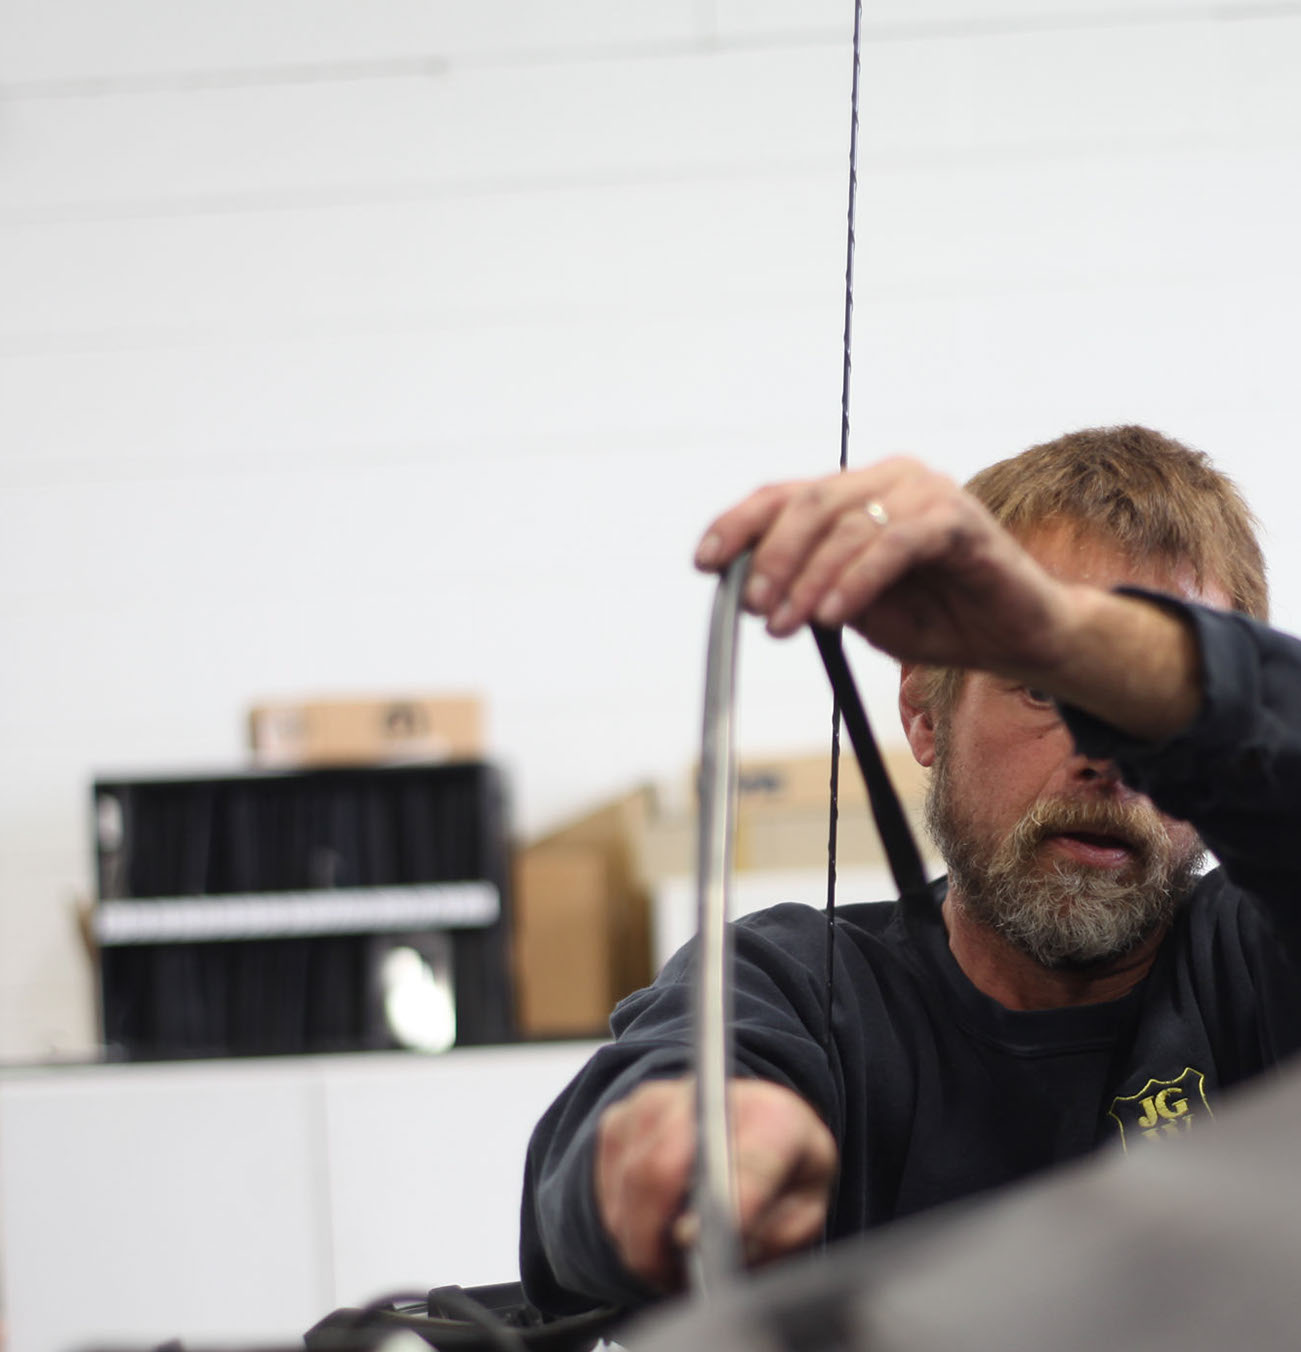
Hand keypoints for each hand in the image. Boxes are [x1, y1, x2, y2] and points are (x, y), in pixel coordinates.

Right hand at [594, 1077, 837, 1291]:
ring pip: (627, 1182)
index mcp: (774, 1118)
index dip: (723, 1205)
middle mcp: (708, 1096)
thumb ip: (778, 1232)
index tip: (695, 1241)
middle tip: (668, 1280)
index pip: (748, 1162)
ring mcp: (655, 1102)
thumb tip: (724, 1242)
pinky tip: (650, 1228)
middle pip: (660, 1169)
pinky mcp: (620, 1118)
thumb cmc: (783, 1173)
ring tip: (666, 1259)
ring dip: (637, 1237)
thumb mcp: (807, 1208)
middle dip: (652, 1242)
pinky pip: (606, 1184)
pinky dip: (621, 1220)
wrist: (753, 1124)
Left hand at [693, 457, 1071, 679]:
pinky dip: (856, 580)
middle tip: (754, 606)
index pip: (783, 495)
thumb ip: (809, 586)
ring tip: (787, 625)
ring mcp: (926, 491)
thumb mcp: (853, 605)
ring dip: (808, 579)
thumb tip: (748, 588)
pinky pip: (894, 544)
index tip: (704, 562)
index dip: (737, 524)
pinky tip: (832, 615)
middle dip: (771, 558)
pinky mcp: (959, 519)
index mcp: (858, 492)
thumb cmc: (935, 617)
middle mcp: (889, 479)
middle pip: (809, 504)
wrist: (1015, 636)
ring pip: (847, 525)